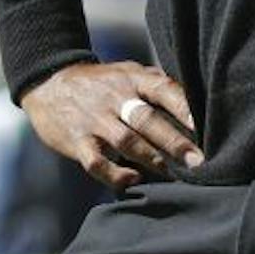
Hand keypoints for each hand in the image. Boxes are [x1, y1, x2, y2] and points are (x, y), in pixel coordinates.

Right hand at [20, 60, 203, 191]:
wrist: (50, 83)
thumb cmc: (102, 83)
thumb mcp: (127, 73)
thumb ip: (157, 85)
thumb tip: (196, 104)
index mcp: (132, 79)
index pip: (162, 89)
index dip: (183, 107)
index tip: (204, 126)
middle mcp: (114, 98)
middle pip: (147, 119)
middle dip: (174, 142)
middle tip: (198, 161)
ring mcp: (95, 120)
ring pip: (126, 141)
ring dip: (151, 159)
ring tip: (173, 175)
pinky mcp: (77, 141)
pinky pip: (96, 161)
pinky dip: (114, 173)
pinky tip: (132, 180)